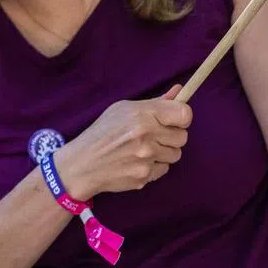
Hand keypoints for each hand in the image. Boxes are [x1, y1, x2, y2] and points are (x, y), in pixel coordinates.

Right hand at [52, 86, 192, 202]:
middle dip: (171, 136)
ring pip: (175, 154)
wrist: (83, 164)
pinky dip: (154, 166)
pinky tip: (137, 161)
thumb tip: (180, 91)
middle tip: (155, 135)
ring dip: (164, 152)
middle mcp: (146, 136)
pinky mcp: (144, 176)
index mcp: (143, 115)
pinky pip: (164, 169)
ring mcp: (146, 159)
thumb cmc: (103, 132)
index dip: (182, 117)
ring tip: (144, 149)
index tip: (175, 120)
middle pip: (183, 137)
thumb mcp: (124, 109)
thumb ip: (156, 102)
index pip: (184, 114)